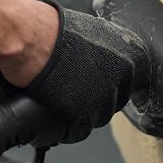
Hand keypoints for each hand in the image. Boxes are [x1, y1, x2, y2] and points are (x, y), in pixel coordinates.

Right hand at [0, 1, 147, 144]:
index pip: (127, 83)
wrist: (31, 41)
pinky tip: (55, 110)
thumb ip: (106, 50)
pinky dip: (66, 127)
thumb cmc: (53, 31)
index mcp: (131, 58)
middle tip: (74, 88)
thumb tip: (104, 59)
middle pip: (114, 102)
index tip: (96, 84)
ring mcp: (103, 100)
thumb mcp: (93, 32)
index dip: (108, 84)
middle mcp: (122, 80)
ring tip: (60, 97)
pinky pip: (78, 131)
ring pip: (97, 117)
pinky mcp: (82, 117)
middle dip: (95, 99)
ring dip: (81, 113)